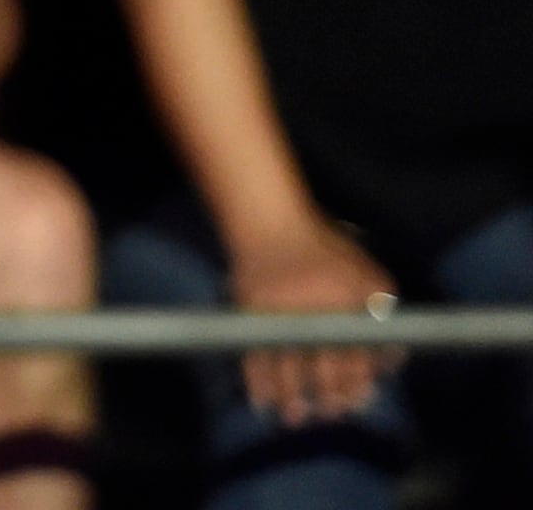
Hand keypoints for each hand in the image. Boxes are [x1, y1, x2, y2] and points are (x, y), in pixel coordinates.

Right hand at [228, 215, 400, 424]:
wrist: (271, 224)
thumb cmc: (325, 250)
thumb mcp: (369, 274)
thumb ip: (384, 314)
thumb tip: (392, 359)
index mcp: (347, 305)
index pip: (357, 353)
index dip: (358, 381)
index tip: (358, 402)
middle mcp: (315, 313)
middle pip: (323, 364)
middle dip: (328, 393)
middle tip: (328, 415)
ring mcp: (280, 314)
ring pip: (288, 364)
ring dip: (292, 395)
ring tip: (294, 418)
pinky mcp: (251, 312)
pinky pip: (253, 352)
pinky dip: (257, 380)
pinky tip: (261, 400)